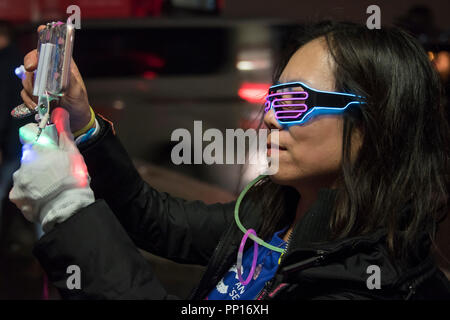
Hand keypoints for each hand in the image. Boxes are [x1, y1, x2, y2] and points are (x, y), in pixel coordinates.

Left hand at [9, 115, 94, 231]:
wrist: (67, 208)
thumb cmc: (72, 179)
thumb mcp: (73, 153)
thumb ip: (64, 132)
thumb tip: (60, 113)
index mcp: (36, 149)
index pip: (29, 136)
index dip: (40, 141)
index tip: (48, 149)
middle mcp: (23, 163)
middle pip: (29, 159)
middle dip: (40, 164)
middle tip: (55, 173)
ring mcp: (18, 180)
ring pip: (25, 175)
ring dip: (35, 179)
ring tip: (51, 188)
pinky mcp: (17, 196)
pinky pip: (22, 192)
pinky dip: (31, 194)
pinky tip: (44, 196)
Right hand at [20, 25, 91, 133]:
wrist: (75, 120)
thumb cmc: (79, 102)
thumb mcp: (78, 91)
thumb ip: (70, 81)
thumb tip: (62, 72)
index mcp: (61, 64)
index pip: (49, 48)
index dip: (41, 44)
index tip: (38, 49)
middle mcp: (49, 71)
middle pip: (32, 61)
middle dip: (31, 69)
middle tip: (33, 75)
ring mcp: (40, 82)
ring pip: (26, 79)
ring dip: (32, 90)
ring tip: (44, 100)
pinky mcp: (34, 94)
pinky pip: (24, 94)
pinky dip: (29, 101)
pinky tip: (38, 107)